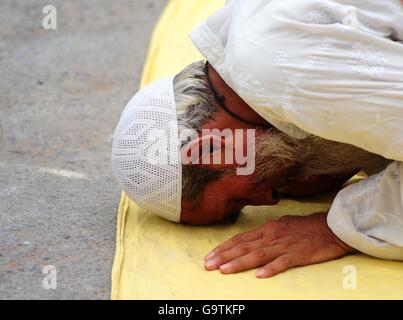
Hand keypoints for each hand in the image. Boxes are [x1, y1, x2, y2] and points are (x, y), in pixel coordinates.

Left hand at [204, 212, 354, 277]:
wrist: (331, 226)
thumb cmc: (306, 226)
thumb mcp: (282, 225)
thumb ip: (267, 233)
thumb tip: (252, 240)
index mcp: (267, 228)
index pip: (240, 239)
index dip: (223, 248)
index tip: (210, 256)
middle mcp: (272, 236)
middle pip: (244, 247)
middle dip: (224, 256)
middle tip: (208, 265)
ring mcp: (284, 245)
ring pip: (257, 255)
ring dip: (239, 263)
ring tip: (223, 270)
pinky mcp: (298, 254)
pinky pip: (283, 262)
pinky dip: (270, 269)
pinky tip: (259, 275)